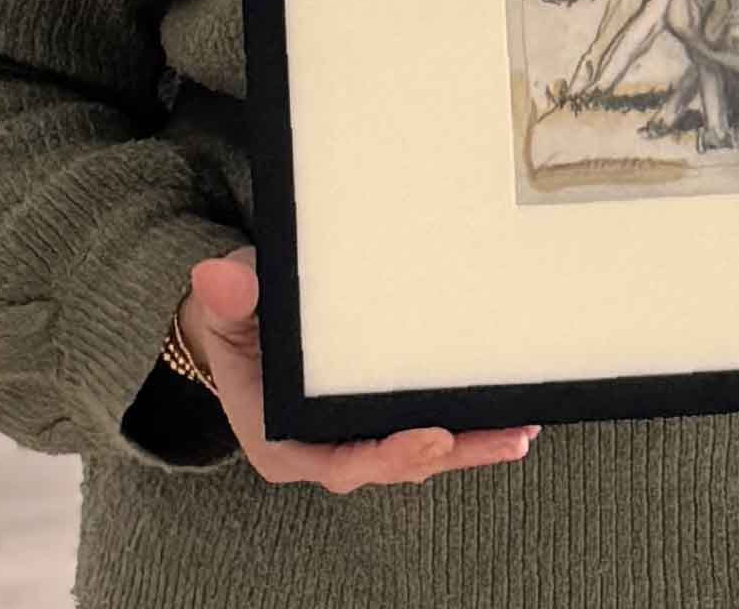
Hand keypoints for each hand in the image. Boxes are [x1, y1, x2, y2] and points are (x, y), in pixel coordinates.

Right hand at [179, 246, 539, 489]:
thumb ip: (229, 297)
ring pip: (418, 452)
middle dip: (452, 452)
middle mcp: (325, 448)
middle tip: (505, 436)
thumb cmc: (238, 315)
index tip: (433, 438)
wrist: (243, 316)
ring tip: (521, 429)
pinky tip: (509, 414)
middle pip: (395, 462)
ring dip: (470, 444)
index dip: (389, 456)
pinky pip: (424, 426)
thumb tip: (217, 275)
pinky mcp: (377, 416)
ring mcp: (355, 435)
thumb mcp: (229, 304)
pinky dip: (463, 424)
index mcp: (284, 441)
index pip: (342, 462)